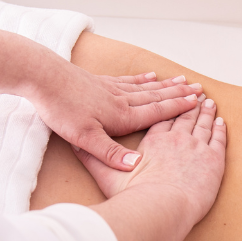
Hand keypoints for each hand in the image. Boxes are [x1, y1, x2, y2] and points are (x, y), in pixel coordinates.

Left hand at [30, 62, 203, 170]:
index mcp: (122, 116)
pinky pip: (129, 80)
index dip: (178, 108)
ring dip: (166, 86)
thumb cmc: (62, 109)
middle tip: (198, 89)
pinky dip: (142, 79)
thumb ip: (111, 153)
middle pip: (157, 97)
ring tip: (182, 80)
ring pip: (146, 88)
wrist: (43, 78)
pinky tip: (150, 76)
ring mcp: (112, 89)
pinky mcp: (101, 82)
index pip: (157, 112)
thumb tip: (137, 165)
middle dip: (179, 94)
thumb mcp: (85, 138)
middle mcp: (122, 100)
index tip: (196, 102)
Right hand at [73, 97, 226, 226]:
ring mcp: (197, 147)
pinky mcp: (213, 160)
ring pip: (203, 124)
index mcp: (155, 141)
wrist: (162, 208)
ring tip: (209, 102)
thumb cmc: (136, 196)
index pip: (162, 118)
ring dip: (206, 112)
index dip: (168, 107)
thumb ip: (93, 159)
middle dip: (190, 104)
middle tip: (196, 92)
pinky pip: (219, 139)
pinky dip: (221, 129)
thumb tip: (75, 146)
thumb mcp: (108, 176)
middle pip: (184, 117)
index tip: (173, 97)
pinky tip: (222, 122)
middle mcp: (177, 138)